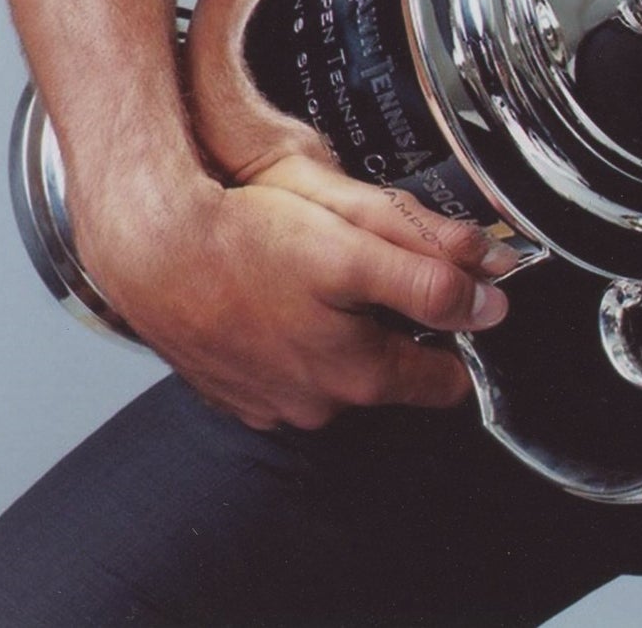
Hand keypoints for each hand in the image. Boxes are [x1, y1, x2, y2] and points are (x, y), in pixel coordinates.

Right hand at [77, 150, 515, 430]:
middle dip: (392, 324)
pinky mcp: (234, 391)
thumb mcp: (355, 242)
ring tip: (315, 271)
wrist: (150, 248)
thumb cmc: (246, 237)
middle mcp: (316, 404)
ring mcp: (270, 403)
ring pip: (333, 369)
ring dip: (336, 330)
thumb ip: (430, 271)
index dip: (458, 333)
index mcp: (358, 373)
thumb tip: (491, 293)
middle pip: (387, 370)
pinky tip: (274, 291)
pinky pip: (284, 369)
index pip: (444, 382)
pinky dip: (288, 336)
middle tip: (370, 265)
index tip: (458, 299)